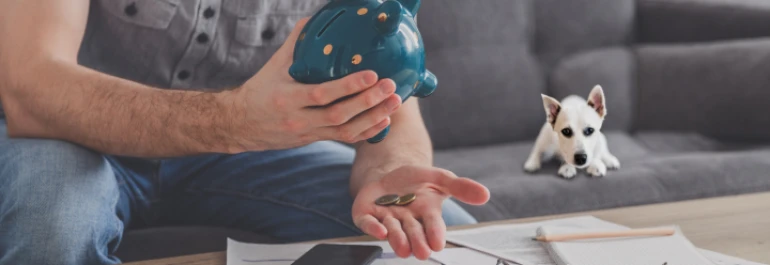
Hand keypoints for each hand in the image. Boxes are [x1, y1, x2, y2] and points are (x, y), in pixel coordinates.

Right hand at [225, 18, 401, 151]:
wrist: (241, 124)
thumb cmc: (260, 90)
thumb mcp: (274, 65)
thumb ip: (295, 44)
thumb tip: (314, 20)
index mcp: (287, 98)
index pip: (321, 94)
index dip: (348, 86)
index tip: (371, 74)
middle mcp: (298, 119)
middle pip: (338, 115)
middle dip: (368, 102)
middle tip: (390, 87)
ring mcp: (308, 133)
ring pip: (345, 130)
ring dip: (373, 117)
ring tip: (394, 103)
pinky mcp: (315, 139)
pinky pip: (344, 139)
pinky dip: (366, 131)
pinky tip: (383, 121)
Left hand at [352, 166, 489, 259]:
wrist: (388, 174)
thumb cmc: (416, 182)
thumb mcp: (440, 178)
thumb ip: (461, 187)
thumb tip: (485, 194)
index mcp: (426, 213)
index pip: (433, 225)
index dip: (435, 234)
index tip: (438, 243)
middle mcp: (407, 220)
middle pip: (413, 233)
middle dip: (417, 242)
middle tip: (422, 252)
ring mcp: (386, 218)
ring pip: (393, 231)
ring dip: (398, 239)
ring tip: (403, 248)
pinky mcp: (367, 214)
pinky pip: (367, 223)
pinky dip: (373, 228)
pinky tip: (380, 231)